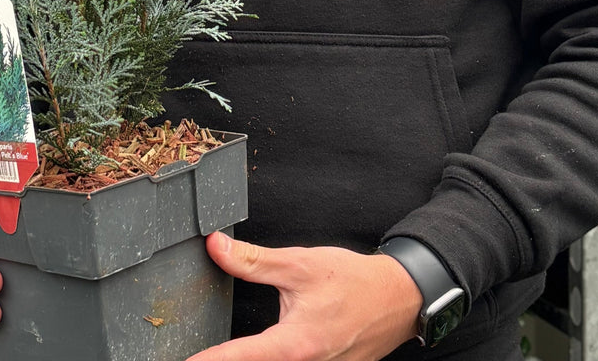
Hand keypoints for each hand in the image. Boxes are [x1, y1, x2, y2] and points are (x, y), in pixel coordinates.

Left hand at [187, 232, 422, 360]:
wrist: (397, 298)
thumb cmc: (352, 281)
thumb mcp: (299, 264)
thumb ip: (253, 260)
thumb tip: (216, 247)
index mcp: (295, 345)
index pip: (241, 357)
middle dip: (228, 360)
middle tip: (200, 355)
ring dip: (253, 357)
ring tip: (222, 354)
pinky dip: (274, 357)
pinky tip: (261, 350)